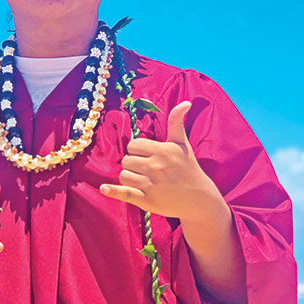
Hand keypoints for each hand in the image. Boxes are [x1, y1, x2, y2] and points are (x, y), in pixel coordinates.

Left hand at [99, 101, 220, 220]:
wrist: (199, 198)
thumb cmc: (188, 167)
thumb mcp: (182, 144)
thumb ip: (177, 122)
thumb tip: (185, 102)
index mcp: (162, 151)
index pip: (133, 145)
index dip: (137, 151)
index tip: (148, 156)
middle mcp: (156, 167)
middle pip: (127, 160)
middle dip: (134, 164)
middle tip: (148, 171)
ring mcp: (151, 185)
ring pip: (124, 175)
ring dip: (130, 178)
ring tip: (144, 181)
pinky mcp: (147, 201)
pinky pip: (124, 193)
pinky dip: (113, 191)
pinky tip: (104, 188)